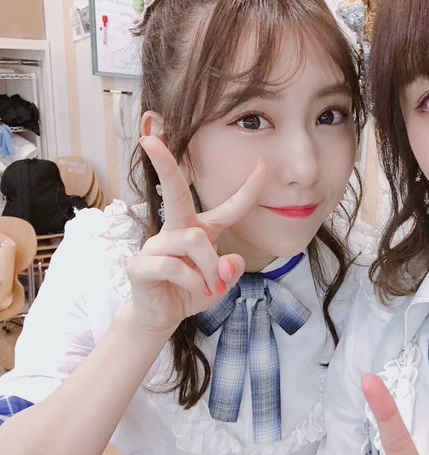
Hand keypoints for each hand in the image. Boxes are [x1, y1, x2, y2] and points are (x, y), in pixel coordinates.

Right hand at [124, 135, 264, 336]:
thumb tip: (229, 261)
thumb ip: (231, 270)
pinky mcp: (140, 265)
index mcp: (200, 229)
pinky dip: (194, 281)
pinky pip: (175, 266)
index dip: (248, 189)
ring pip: (192, 239)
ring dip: (209, 268)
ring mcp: (155, 245)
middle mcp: (176, 230)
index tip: (262, 164)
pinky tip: (194, 290)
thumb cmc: (191, 292)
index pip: (228, 208)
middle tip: (150, 138)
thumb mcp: (221, 284)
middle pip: (175, 192)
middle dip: (164, 164)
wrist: (162, 317)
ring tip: (210, 287)